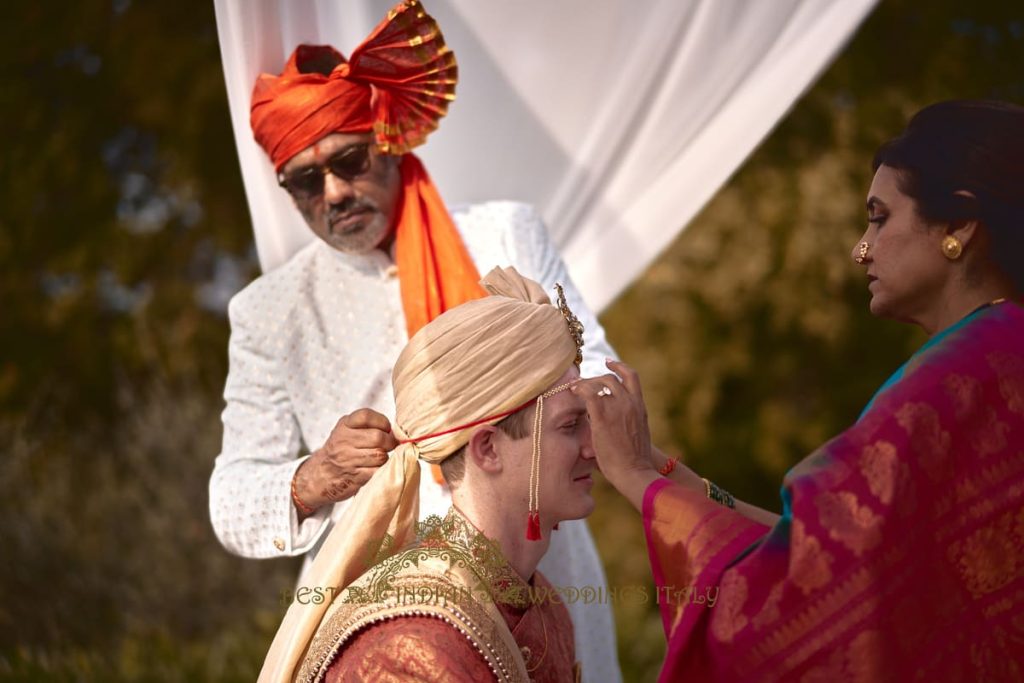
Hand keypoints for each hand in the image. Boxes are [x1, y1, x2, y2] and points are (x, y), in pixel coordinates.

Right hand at [292, 408, 397, 515]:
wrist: (319, 475)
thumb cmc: (341, 450)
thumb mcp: (347, 430)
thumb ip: (367, 425)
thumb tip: (396, 430)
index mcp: (344, 425)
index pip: (366, 416)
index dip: (382, 421)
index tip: (386, 428)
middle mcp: (344, 441)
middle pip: (378, 437)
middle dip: (389, 442)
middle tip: (388, 446)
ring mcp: (348, 460)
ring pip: (380, 455)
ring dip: (384, 457)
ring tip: (379, 458)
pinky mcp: (354, 477)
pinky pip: (377, 471)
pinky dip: (381, 470)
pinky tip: (375, 469)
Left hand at [572, 360, 655, 484]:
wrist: (635, 471)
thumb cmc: (634, 461)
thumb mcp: (635, 434)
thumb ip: (625, 422)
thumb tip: (610, 423)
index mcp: (640, 406)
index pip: (631, 377)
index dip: (619, 366)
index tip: (609, 362)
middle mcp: (631, 402)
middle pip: (612, 377)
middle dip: (596, 377)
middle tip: (584, 382)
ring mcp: (618, 407)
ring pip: (600, 383)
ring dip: (586, 383)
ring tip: (575, 388)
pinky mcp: (603, 416)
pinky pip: (589, 394)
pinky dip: (580, 389)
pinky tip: (573, 391)